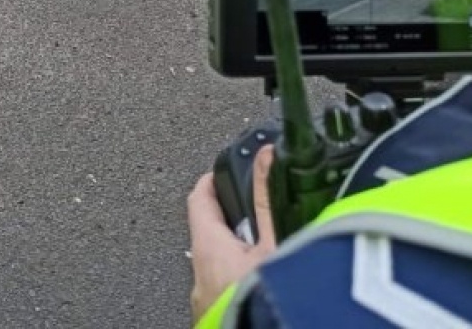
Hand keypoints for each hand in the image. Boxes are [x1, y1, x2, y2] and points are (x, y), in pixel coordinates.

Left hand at [187, 145, 277, 322]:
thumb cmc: (261, 302)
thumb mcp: (272, 245)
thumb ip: (267, 200)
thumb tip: (265, 158)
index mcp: (207, 246)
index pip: (198, 197)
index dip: (212, 180)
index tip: (224, 171)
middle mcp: (199, 272)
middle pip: (209, 230)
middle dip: (231, 218)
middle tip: (254, 210)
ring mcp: (206, 296)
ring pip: (218, 261)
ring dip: (237, 250)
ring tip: (266, 247)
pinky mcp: (216, 314)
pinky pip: (224, 285)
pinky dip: (240, 275)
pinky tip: (262, 280)